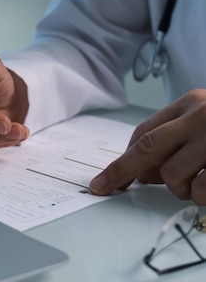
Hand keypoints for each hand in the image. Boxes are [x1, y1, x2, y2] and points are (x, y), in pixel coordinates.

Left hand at [89, 89, 205, 204]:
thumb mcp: (203, 123)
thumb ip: (172, 141)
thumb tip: (141, 174)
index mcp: (191, 103)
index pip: (144, 132)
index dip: (123, 159)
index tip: (105, 178)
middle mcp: (200, 116)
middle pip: (146, 147)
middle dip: (120, 171)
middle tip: (102, 187)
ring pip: (172, 174)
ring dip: (179, 189)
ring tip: (198, 185)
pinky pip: (200, 189)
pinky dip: (201, 195)